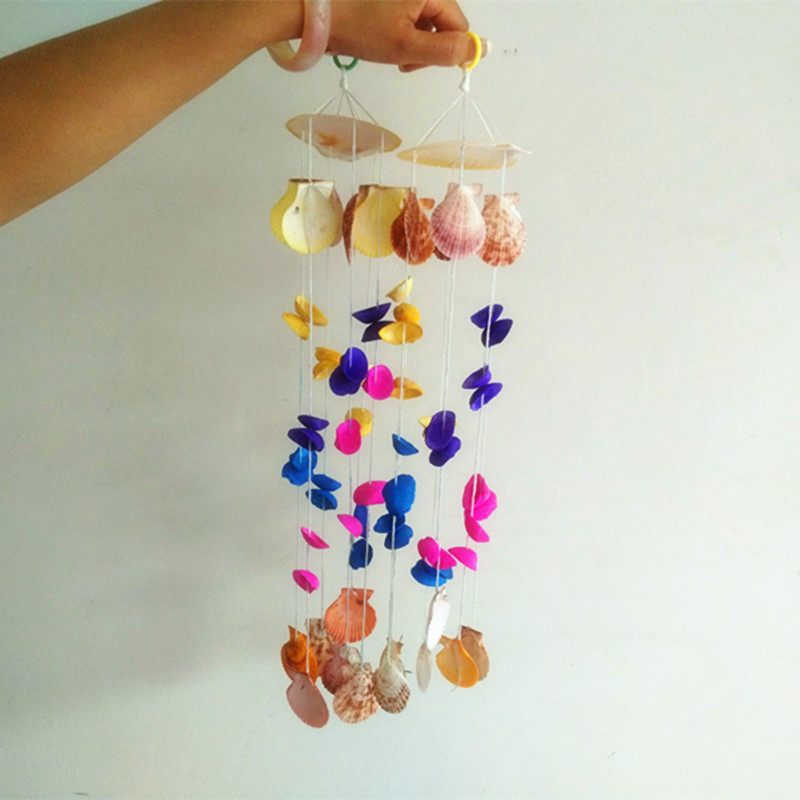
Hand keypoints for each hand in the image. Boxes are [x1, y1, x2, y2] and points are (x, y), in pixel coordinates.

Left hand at [327, 0, 474, 70]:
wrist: (321, 18)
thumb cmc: (360, 29)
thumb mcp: (407, 46)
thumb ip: (447, 50)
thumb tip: (482, 49)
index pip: (459, 27)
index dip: (445, 51)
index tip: (418, 62)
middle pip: (445, 26)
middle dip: (428, 48)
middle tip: (402, 59)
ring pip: (428, 26)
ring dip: (415, 46)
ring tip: (391, 51)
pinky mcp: (394, 2)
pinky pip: (412, 21)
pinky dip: (403, 36)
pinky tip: (385, 41)